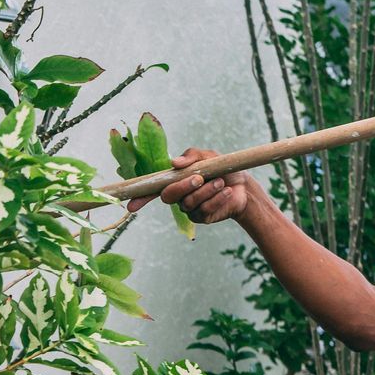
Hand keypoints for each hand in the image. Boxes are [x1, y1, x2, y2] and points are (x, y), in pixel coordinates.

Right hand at [124, 148, 255, 223]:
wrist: (243, 184)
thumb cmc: (222, 168)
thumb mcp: (207, 156)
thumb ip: (190, 157)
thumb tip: (173, 164)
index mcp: (175, 180)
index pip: (153, 190)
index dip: (141, 198)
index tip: (130, 206)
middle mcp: (178, 196)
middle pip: (169, 196)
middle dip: (183, 186)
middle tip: (200, 178)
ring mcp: (189, 208)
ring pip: (189, 203)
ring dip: (206, 191)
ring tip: (221, 182)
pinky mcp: (202, 217)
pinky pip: (204, 210)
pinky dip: (217, 199)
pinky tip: (227, 192)